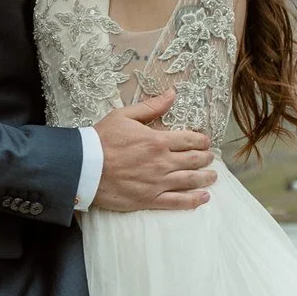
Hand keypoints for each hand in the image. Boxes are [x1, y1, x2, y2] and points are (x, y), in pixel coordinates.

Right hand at [92, 91, 215, 211]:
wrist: (84, 168)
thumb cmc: (101, 139)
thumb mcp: (124, 116)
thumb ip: (151, 107)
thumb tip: (172, 94)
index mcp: (158, 140)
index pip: (190, 140)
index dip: (202, 141)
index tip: (206, 142)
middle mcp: (162, 162)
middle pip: (194, 160)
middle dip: (206, 158)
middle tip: (211, 158)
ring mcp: (158, 182)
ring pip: (190, 180)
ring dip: (205, 178)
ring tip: (212, 176)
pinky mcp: (149, 199)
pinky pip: (177, 201)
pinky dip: (193, 200)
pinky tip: (204, 197)